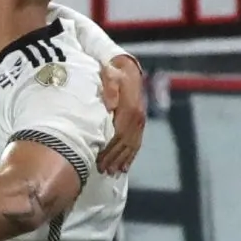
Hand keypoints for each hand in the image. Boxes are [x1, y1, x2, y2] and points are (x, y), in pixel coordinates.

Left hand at [98, 61, 145, 176]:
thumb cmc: (114, 73)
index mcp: (129, 108)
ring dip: (122, 160)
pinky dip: (130, 156)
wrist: (127, 69)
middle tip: (103, 170)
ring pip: (132, 145)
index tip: (99, 160)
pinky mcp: (140, 123)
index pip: (119, 134)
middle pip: (125, 143)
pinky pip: (137, 142)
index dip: (110, 149)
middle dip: (114, 158)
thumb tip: (110, 105)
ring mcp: (140, 121)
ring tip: (112, 172)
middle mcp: (137, 117)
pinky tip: (124, 166)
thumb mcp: (110, 74)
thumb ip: (110, 88)